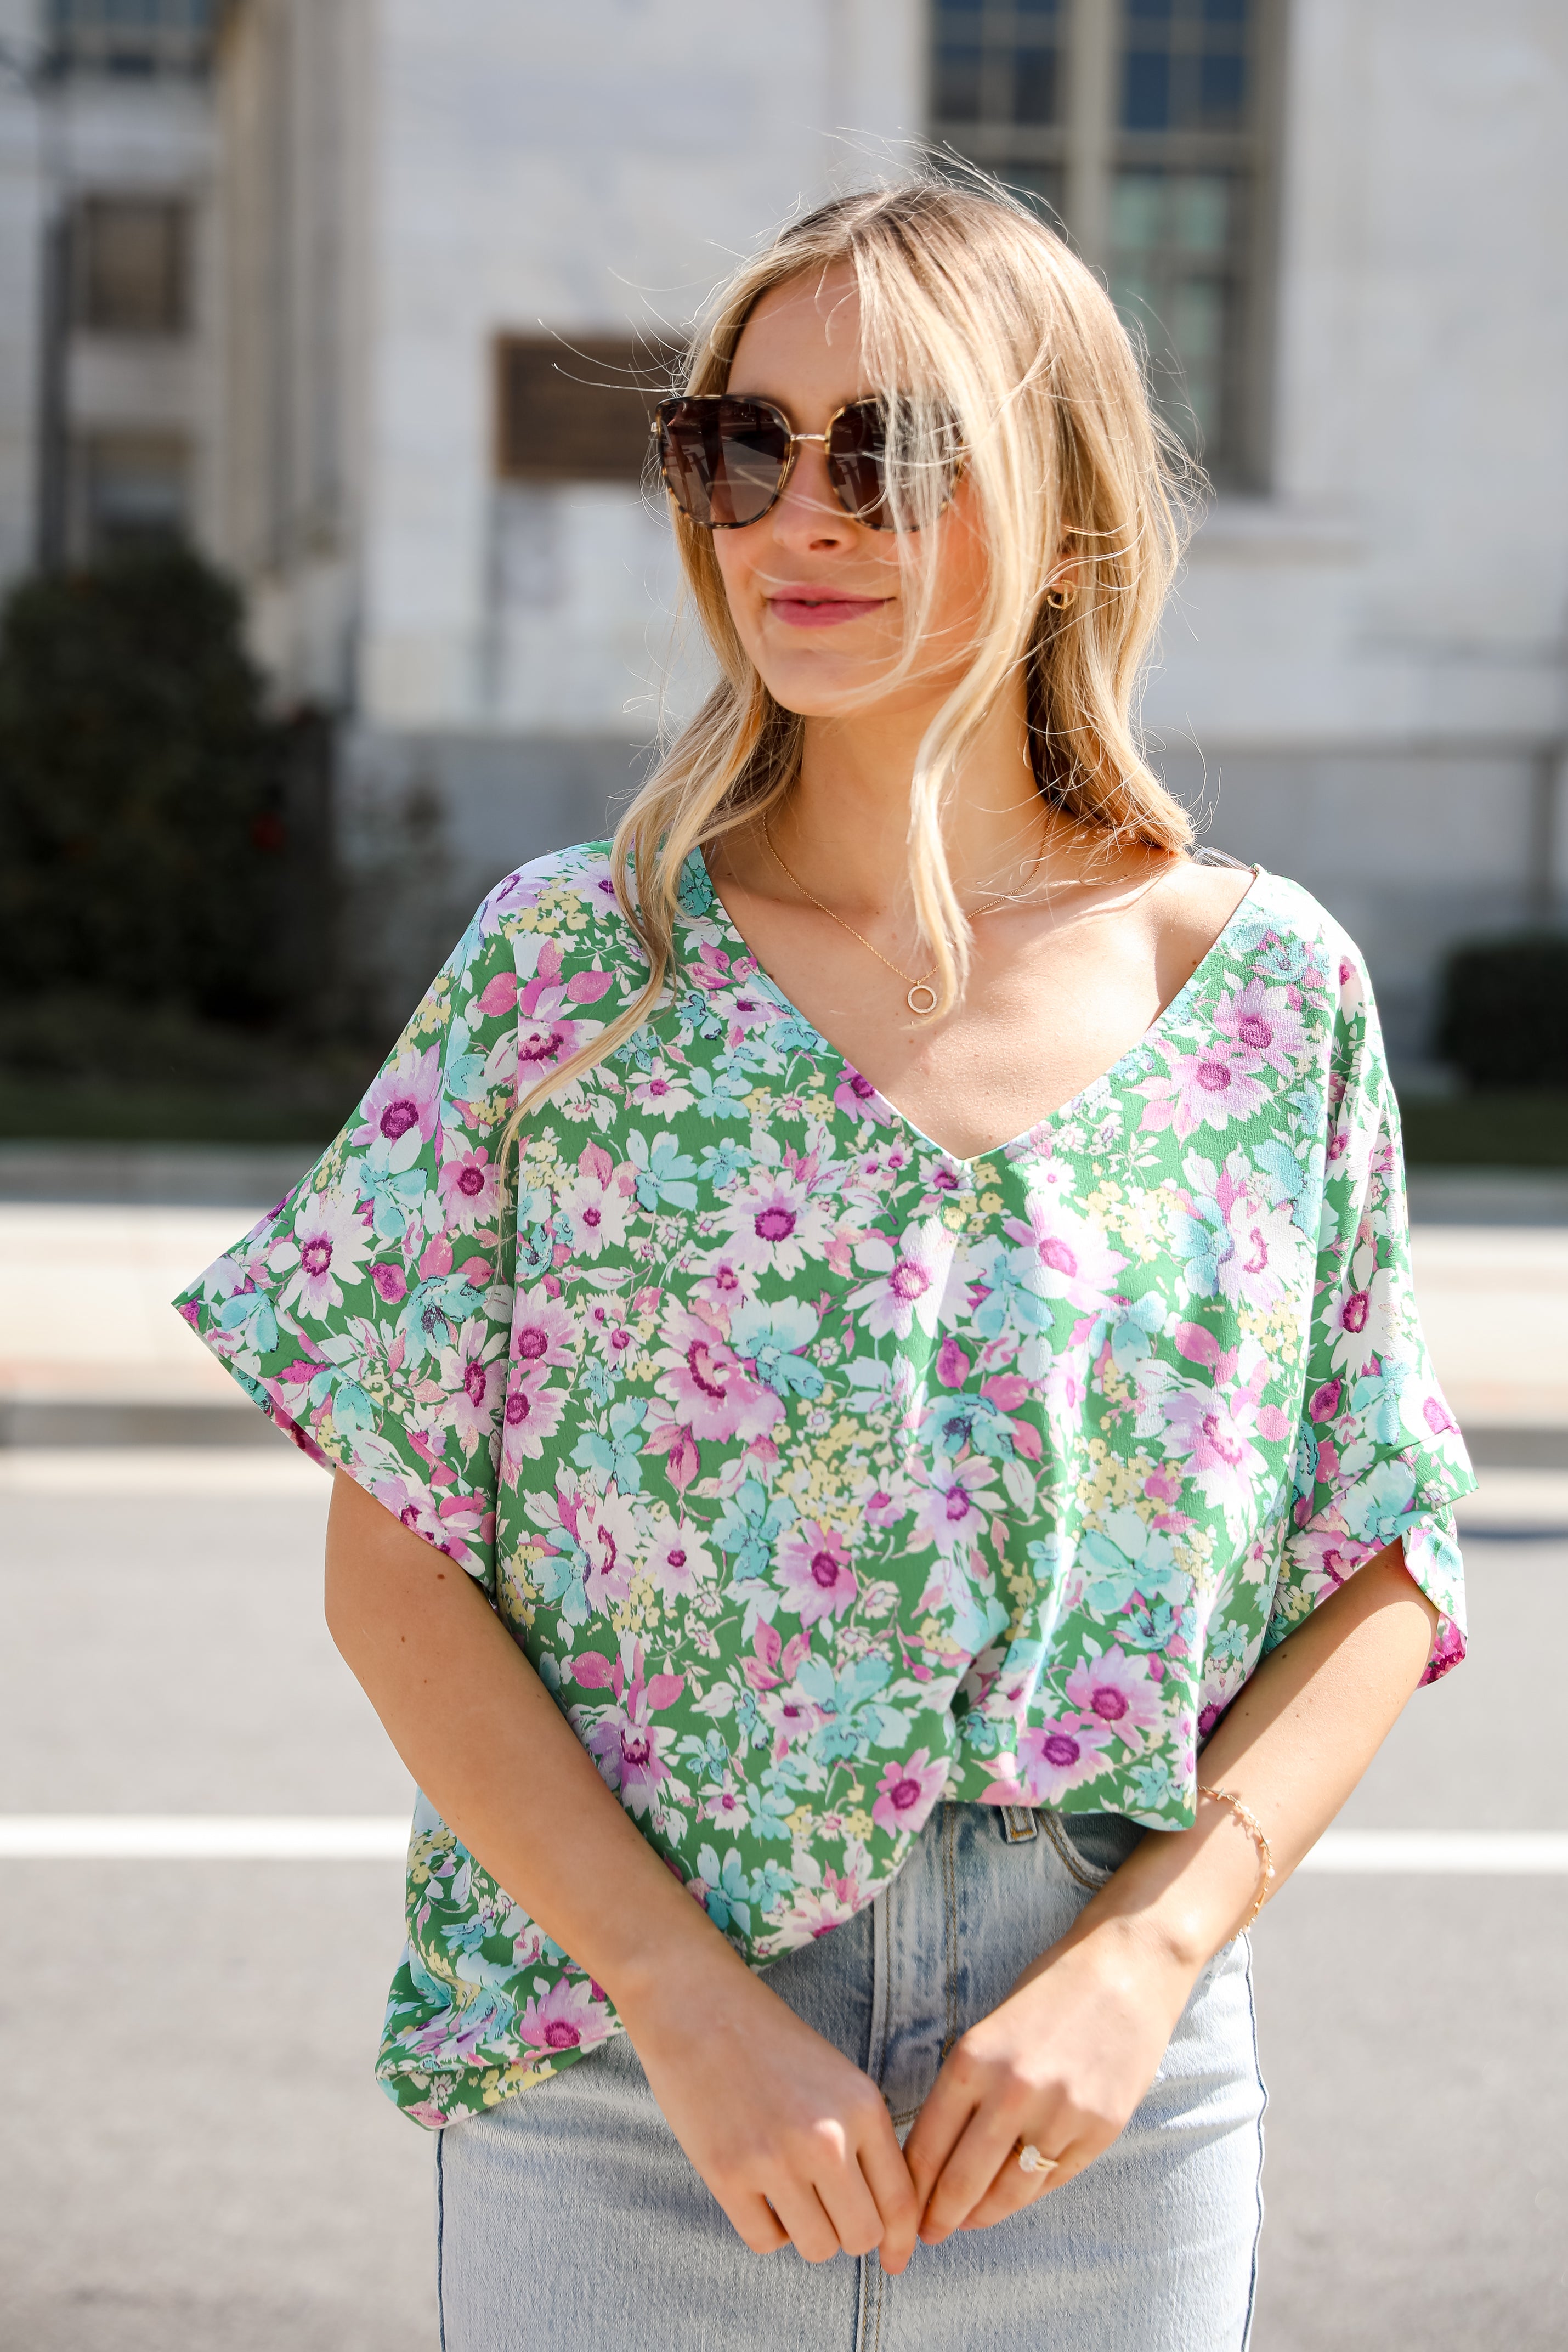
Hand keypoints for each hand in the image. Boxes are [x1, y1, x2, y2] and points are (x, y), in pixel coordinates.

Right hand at [620, 1948, 920, 2270]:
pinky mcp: (727, 2174)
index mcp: (861, 2107)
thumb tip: (884, 2215)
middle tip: (830, 2212)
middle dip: (850, 2234)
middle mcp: (826, 2138)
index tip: (894, 2260)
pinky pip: (765, 2242)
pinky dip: (767, 2229)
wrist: (697, 2006)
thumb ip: (864, 2138)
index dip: (901, 2242)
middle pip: (862, 2236)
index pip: (900, 2203)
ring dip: (808, 2232)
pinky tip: (759, 2194)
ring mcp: (775, 2159)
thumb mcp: (838, 2077)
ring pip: (817, 2248)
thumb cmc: (770, 2042)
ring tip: (791, 2195)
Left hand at [903, 1920, 1196, 2242]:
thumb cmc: (1051, 1991)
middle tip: (926, 2235)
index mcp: (973, 2060)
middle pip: (963, 2181)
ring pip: (1011, 2191)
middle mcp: (1013, 2092)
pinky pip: (1054, 2180)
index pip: (928, 2146)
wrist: (1128, 1969)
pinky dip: (1029, 2195)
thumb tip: (938, 2150)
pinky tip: (1013, 2199)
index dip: (911, 2188)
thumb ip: (967, 2086)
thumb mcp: (990, 2029)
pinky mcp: (1100, 2130)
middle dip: (939, 2217)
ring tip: (967, 2224)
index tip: (902, 2209)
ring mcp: (1060, 2115)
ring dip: (983, 2216)